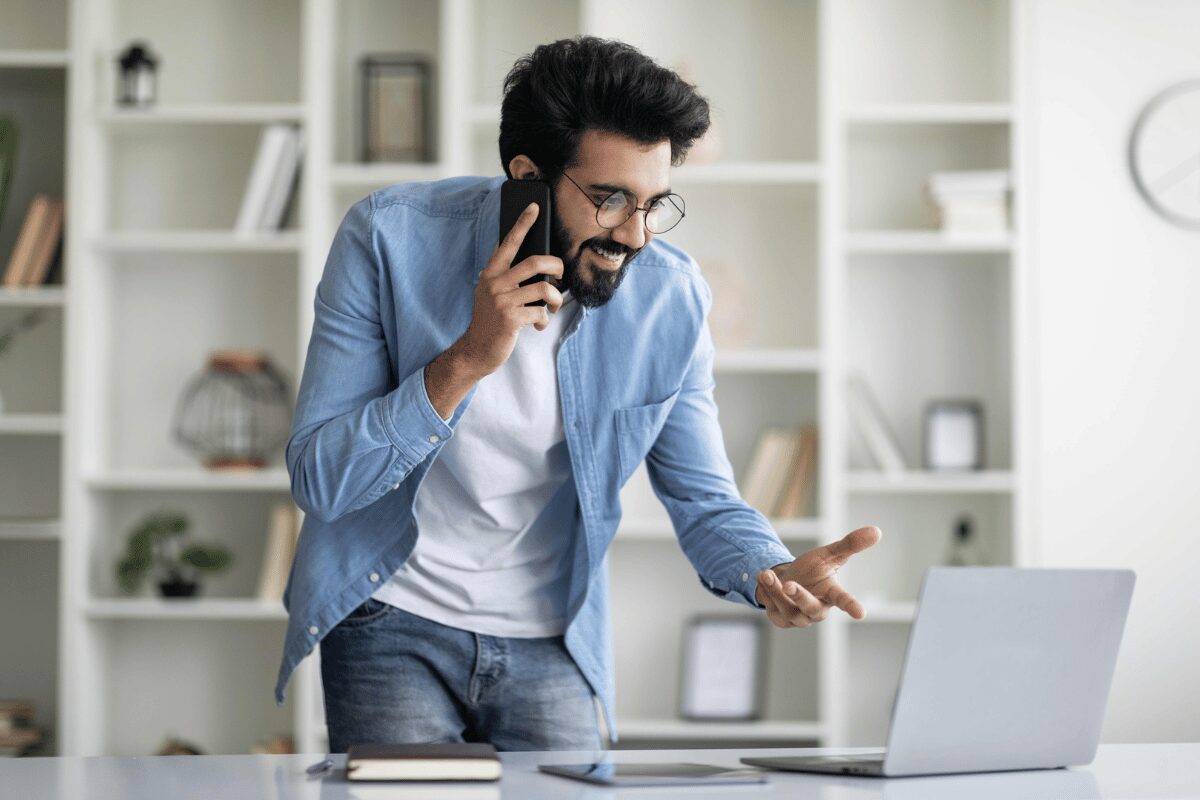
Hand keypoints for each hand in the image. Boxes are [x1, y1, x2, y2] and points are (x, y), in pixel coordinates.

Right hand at [455, 203, 564, 377]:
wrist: (477, 350)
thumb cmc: (491, 320)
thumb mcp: (490, 293)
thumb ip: (503, 276)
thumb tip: (531, 262)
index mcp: (490, 273)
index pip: (508, 242)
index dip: (522, 224)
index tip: (535, 207)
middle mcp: (494, 283)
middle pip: (535, 262)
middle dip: (556, 266)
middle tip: (560, 274)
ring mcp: (502, 301)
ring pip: (544, 288)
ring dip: (556, 299)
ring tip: (552, 307)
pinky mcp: (511, 318)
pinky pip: (541, 311)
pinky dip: (544, 319)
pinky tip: (538, 325)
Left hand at [755, 526, 881, 628]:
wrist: (786, 581)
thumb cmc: (812, 571)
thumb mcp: (829, 554)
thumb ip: (850, 545)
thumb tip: (877, 531)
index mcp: (831, 594)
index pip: (843, 600)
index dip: (852, 606)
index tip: (861, 613)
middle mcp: (816, 609)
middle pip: (811, 608)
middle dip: (800, 597)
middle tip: (789, 585)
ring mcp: (798, 616)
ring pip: (788, 609)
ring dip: (775, 591)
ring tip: (766, 574)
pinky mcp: (780, 618)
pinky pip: (772, 608)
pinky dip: (766, 592)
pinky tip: (763, 577)